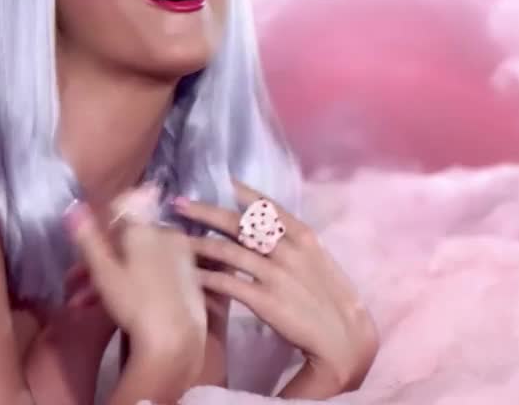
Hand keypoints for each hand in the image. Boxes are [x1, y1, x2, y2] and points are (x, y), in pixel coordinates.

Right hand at [64, 184, 206, 358]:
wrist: (177, 339)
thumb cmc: (135, 302)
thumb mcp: (104, 271)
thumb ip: (88, 238)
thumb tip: (73, 207)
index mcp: (147, 227)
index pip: (119, 211)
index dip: (98, 228)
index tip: (86, 252)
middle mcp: (167, 234)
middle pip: (126, 239)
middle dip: (98, 259)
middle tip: (74, 283)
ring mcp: (180, 256)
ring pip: (137, 258)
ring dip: (109, 276)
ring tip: (84, 303)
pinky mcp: (187, 278)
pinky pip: (154, 270)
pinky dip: (133, 282)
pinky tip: (115, 306)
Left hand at [172, 180, 378, 392]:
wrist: (342, 338)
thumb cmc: (331, 298)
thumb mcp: (318, 260)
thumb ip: (293, 243)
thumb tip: (266, 228)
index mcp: (304, 236)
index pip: (267, 206)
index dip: (243, 192)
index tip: (221, 180)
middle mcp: (287, 250)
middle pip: (239, 223)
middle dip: (206, 211)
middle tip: (180, 203)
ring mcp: (275, 275)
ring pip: (228, 251)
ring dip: (199, 244)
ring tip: (176, 239)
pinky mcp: (264, 301)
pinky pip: (227, 283)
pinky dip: (206, 277)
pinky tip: (190, 275)